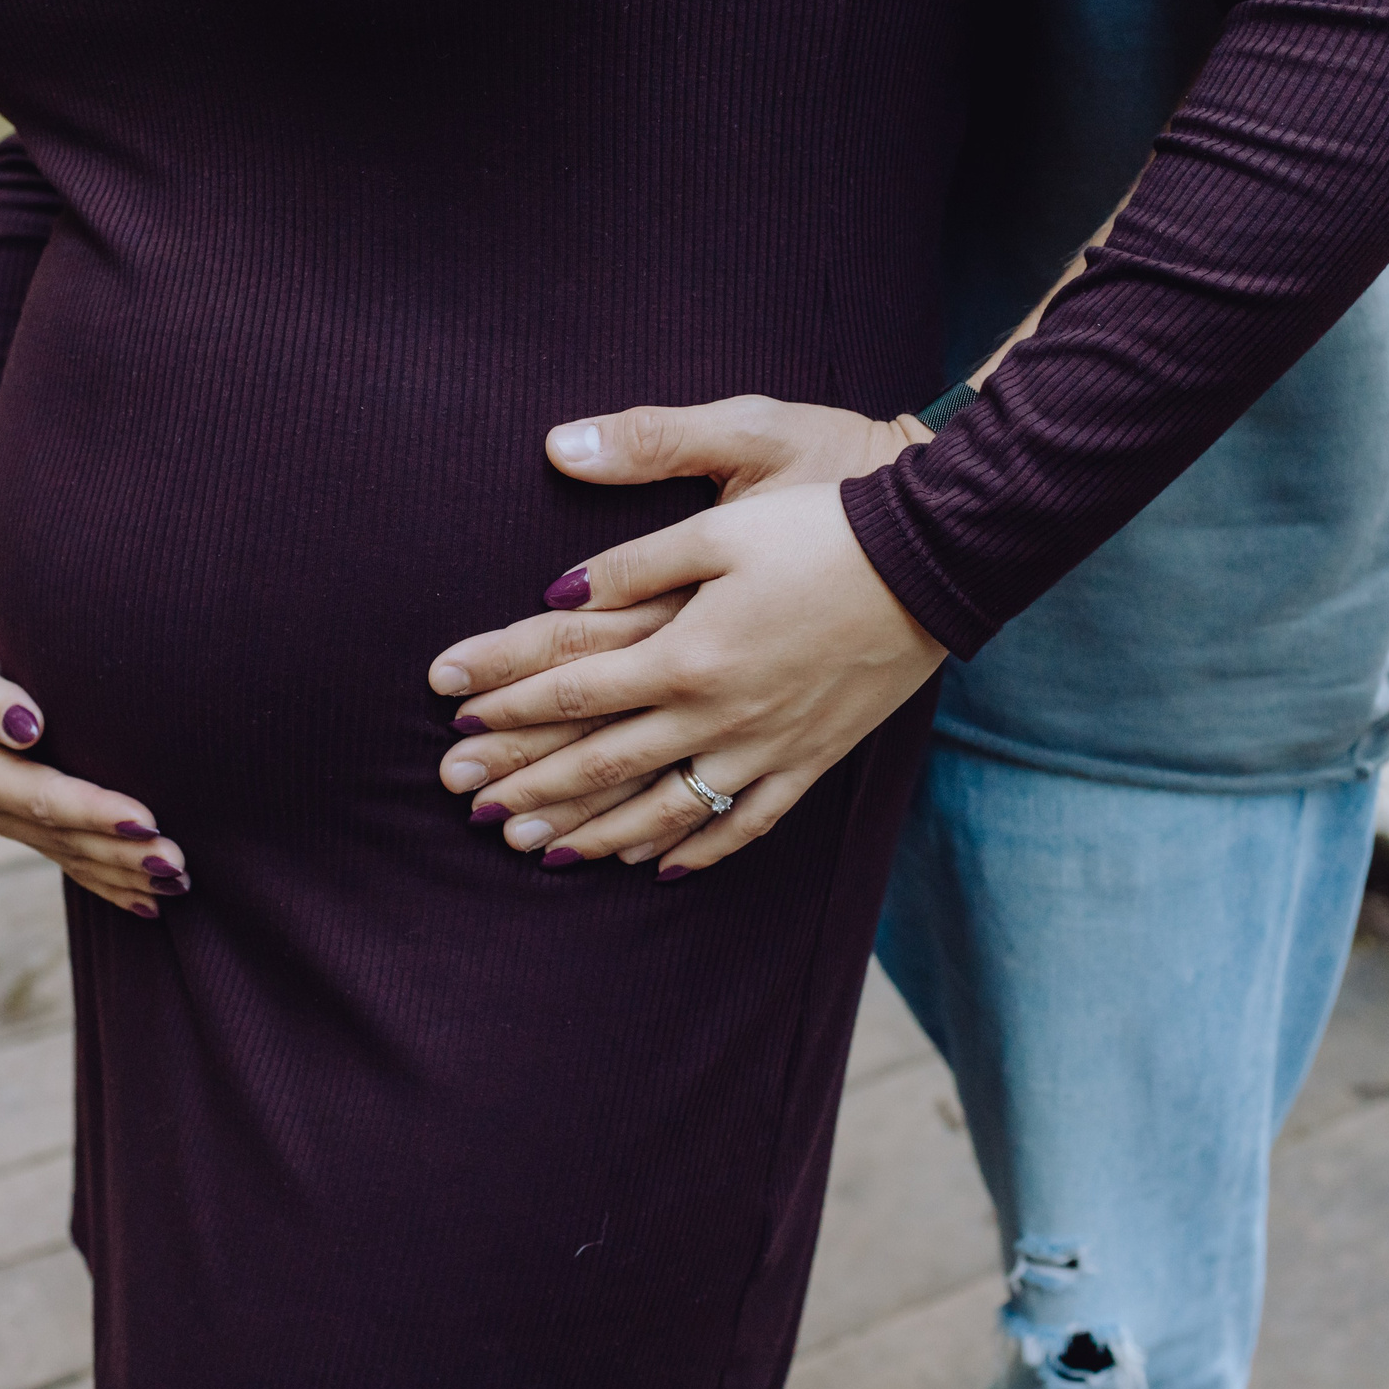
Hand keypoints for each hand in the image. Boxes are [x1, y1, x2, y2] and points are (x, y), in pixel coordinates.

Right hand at [0, 620, 187, 916]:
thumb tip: (24, 726)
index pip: (42, 797)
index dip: (93, 812)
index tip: (145, 819)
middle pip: (65, 837)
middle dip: (122, 853)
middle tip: (177, 864)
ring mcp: (11, 822)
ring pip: (74, 856)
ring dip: (125, 874)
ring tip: (178, 883)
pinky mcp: (30, 826)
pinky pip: (72, 861)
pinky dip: (110, 884)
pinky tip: (149, 902)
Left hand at [430, 398, 945, 877]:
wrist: (934, 562)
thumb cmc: (824, 526)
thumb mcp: (721, 522)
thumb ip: (634, 562)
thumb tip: (555, 591)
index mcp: (688, 653)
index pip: (575, 690)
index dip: (508, 705)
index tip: (454, 718)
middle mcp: (720, 714)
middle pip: (604, 763)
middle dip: (530, 785)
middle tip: (470, 808)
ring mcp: (767, 747)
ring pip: (665, 809)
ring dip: (595, 833)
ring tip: (537, 850)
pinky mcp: (812, 759)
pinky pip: (745, 824)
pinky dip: (696, 848)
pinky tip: (658, 866)